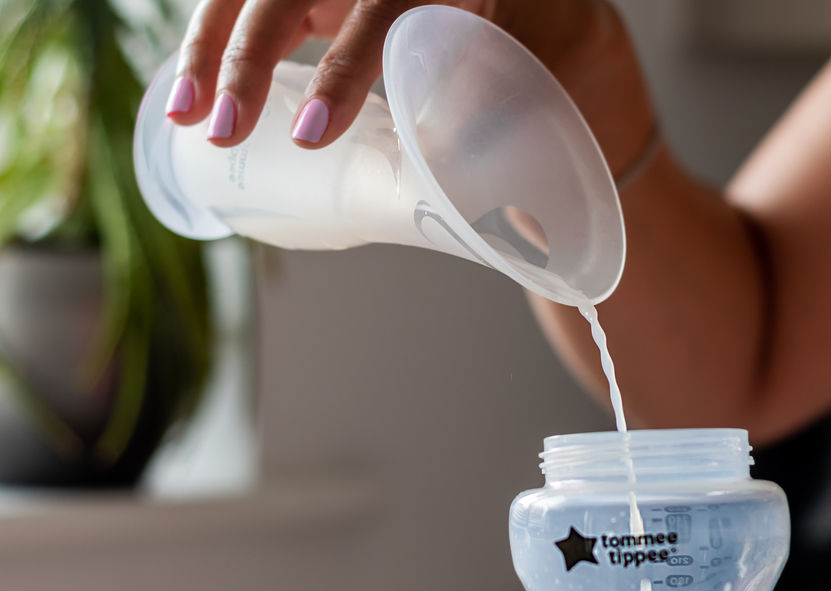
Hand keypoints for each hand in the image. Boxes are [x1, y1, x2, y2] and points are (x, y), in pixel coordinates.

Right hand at [165, 0, 608, 148]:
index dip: (342, 71)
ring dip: (210, 50)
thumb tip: (503, 216)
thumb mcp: (525, 60)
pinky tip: (196, 95)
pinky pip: (251, 7)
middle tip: (226, 131)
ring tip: (187, 118)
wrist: (510, 3)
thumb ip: (503, 112)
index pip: (380, 12)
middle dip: (249, 57)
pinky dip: (216, 44)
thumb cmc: (529, 33)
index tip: (312, 135)